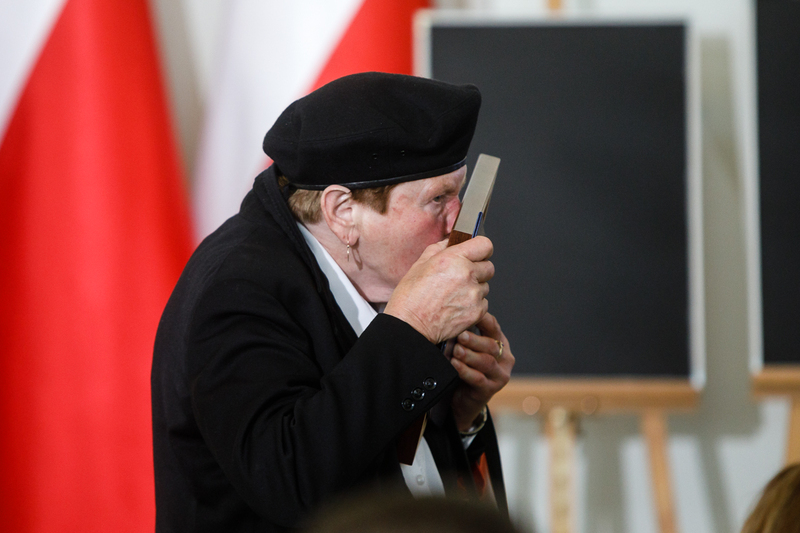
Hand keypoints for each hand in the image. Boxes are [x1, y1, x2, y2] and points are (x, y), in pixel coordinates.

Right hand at [384, 236, 493, 343]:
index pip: (485, 245)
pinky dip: (474, 304)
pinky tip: (456, 305)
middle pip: (489, 266)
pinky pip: (484, 303)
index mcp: (454, 259)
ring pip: (485, 286)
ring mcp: (474, 295)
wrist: (410, 326)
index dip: (481, 249)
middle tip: (462, 277)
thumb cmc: (411, 297)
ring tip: (455, 294)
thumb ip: (440, 248)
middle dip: (478, 270)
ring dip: (475, 288)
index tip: (476, 253)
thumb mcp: (420, 264)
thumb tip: (450, 242)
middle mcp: (467, 275)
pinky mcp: (477, 312)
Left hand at [449, 312, 513, 431]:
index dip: (481, 318)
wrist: (466, 399)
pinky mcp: (490, 390)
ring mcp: (499, 375)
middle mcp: (504, 358)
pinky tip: (455, 365)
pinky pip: (478, 379)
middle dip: (474, 339)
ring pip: (486, 362)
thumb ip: (466, 333)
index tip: (466, 312)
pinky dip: (465, 370)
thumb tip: (452, 315)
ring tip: (456, 350)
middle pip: (491, 345)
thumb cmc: (467, 368)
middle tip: (459, 335)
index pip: (493, 326)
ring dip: (469, 355)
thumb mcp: (470, 348)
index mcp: (500, 343)